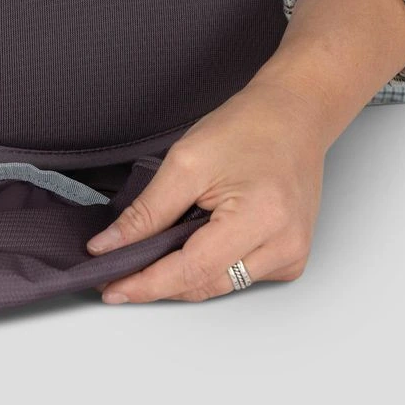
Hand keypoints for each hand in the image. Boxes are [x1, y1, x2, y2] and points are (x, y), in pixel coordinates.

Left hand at [86, 73, 329, 302]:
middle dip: (156, 283)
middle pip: (204, 284)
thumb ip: (147, 211)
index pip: (192, 270)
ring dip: (178, 277)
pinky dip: (204, 268)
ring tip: (140, 263)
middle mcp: (284, 246)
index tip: (111, 288)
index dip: (147, 283)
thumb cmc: (246, 129)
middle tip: (113, 276)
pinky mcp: (289, 256)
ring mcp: (291, 255)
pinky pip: (235, 276)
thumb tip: (111, 244)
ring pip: (218, 285)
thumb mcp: (185, 163)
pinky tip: (181, 251)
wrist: (292, 117)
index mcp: (260, 218)